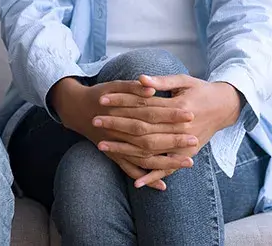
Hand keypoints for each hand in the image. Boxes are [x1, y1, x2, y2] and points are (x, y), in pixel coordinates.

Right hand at [51, 78, 187, 189]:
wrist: (76, 109)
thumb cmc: (100, 94)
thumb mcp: (115, 85)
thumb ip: (133, 87)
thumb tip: (151, 88)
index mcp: (121, 111)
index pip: (151, 113)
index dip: (170, 114)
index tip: (190, 115)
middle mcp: (119, 131)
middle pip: (150, 138)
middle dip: (173, 140)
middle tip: (194, 140)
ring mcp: (116, 145)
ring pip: (143, 157)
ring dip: (166, 162)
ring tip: (189, 162)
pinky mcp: (113, 155)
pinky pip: (130, 169)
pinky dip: (145, 178)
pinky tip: (163, 185)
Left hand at [96, 74, 240, 186]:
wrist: (225, 107)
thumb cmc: (200, 90)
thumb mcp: (183, 81)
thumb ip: (162, 81)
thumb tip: (140, 79)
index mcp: (180, 108)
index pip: (143, 105)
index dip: (122, 102)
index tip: (101, 100)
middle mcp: (181, 128)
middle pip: (142, 129)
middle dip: (116, 126)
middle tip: (94, 121)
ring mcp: (185, 145)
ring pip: (150, 150)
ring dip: (125, 150)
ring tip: (101, 146)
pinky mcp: (187, 155)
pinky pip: (168, 169)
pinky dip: (153, 176)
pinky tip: (136, 183)